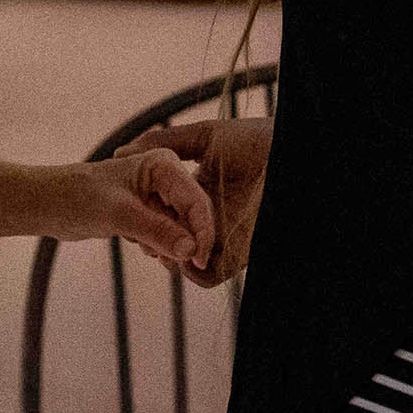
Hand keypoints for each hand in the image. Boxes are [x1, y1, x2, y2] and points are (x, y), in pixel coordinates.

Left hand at [37, 151, 220, 272]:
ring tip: (154, 254)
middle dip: (188, 241)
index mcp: (163, 164)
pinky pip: (166, 233)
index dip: (203, 232)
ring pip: (181, 227)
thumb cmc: (76, 198)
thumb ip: (157, 231)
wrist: (45, 204)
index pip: (196, 200)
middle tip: (176, 265)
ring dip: (173, 246)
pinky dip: (161, 246)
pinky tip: (149, 251)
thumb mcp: (119, 215)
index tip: (199, 262)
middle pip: (193, 214)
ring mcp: (156, 195)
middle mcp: (165, 176)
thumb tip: (191, 251)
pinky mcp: (146, 211)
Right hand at [119, 117, 271, 286]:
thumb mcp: (206, 137)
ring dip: (171, 260)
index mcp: (201, 192)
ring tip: (162, 248)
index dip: (146, 217)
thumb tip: (121, 152)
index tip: (131, 212)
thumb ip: (166, 142)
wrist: (291, 156)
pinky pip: (210, 275)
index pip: (164, 213)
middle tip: (142, 237)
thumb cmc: (258, 141)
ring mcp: (225, 238)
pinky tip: (185, 257)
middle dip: (154, 243)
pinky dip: (193, 273)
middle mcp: (211, 219)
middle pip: (173, 240)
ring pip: (188, 262)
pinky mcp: (240, 255)